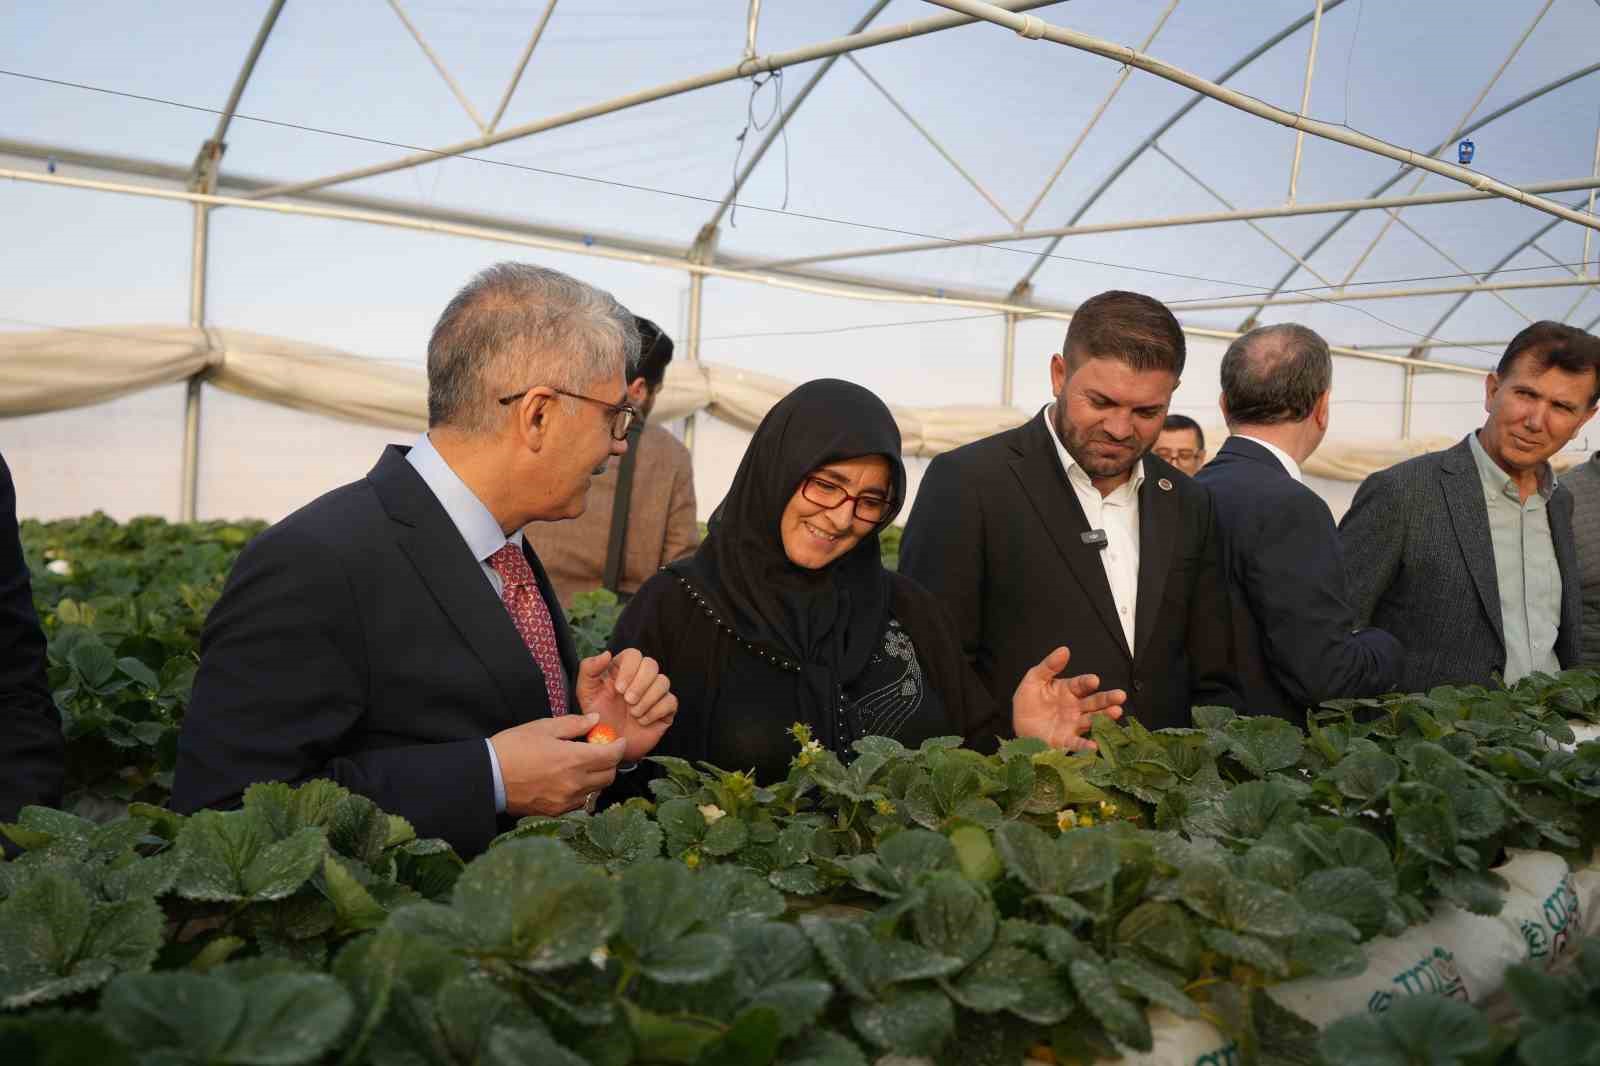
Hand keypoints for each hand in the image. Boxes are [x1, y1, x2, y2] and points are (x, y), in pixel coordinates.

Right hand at [489, 713, 626, 815]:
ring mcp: (566, 800)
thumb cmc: (513, 748)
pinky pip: (580, 802)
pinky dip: (582, 791)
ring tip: (583, 765)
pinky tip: (570, 779)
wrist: (489, 777)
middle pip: (609, 776)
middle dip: (610, 762)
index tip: (617, 741)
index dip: (619, 747)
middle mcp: (574, 783)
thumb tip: (595, 720)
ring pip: (596, 790)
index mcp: (574, 760)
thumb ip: (573, 724)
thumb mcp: (543, 727)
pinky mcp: (556, 811)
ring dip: (597, 777)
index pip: (612, 756)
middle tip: (601, 751)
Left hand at [576, 648, 678, 762]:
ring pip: (663, 681)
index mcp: (622, 670)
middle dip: (640, 684)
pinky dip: (656, 711)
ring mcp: (655, 693)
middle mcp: (640, 678)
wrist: (610, 747)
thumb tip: (607, 653)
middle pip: (651, 664)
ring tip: (633, 713)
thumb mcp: (586, 693)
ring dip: (647, 699)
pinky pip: (671, 701)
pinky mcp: (665, 709)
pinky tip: (642, 721)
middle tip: (628, 701)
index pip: (633, 654)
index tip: (618, 689)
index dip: (629, 669)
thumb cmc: (598, 718)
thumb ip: (589, 669)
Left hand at [1011, 646, 1125, 751]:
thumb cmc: (1028, 702)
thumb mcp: (1034, 680)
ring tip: (1116, 712)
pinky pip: (1077, 743)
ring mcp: (1073, 724)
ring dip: (1105, 717)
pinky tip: (1094, 746)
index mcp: (1069, 690)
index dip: (1088, 682)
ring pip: (1092, 720)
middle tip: (1120, 696)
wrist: (1018, 727)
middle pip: (1094, 702)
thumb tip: (1064, 650)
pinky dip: (1086, 746)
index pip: (1082, 684)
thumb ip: (1049, 666)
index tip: (1094, 680)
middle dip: (1108, 699)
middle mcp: (1076, 707)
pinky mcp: (1066, 740)